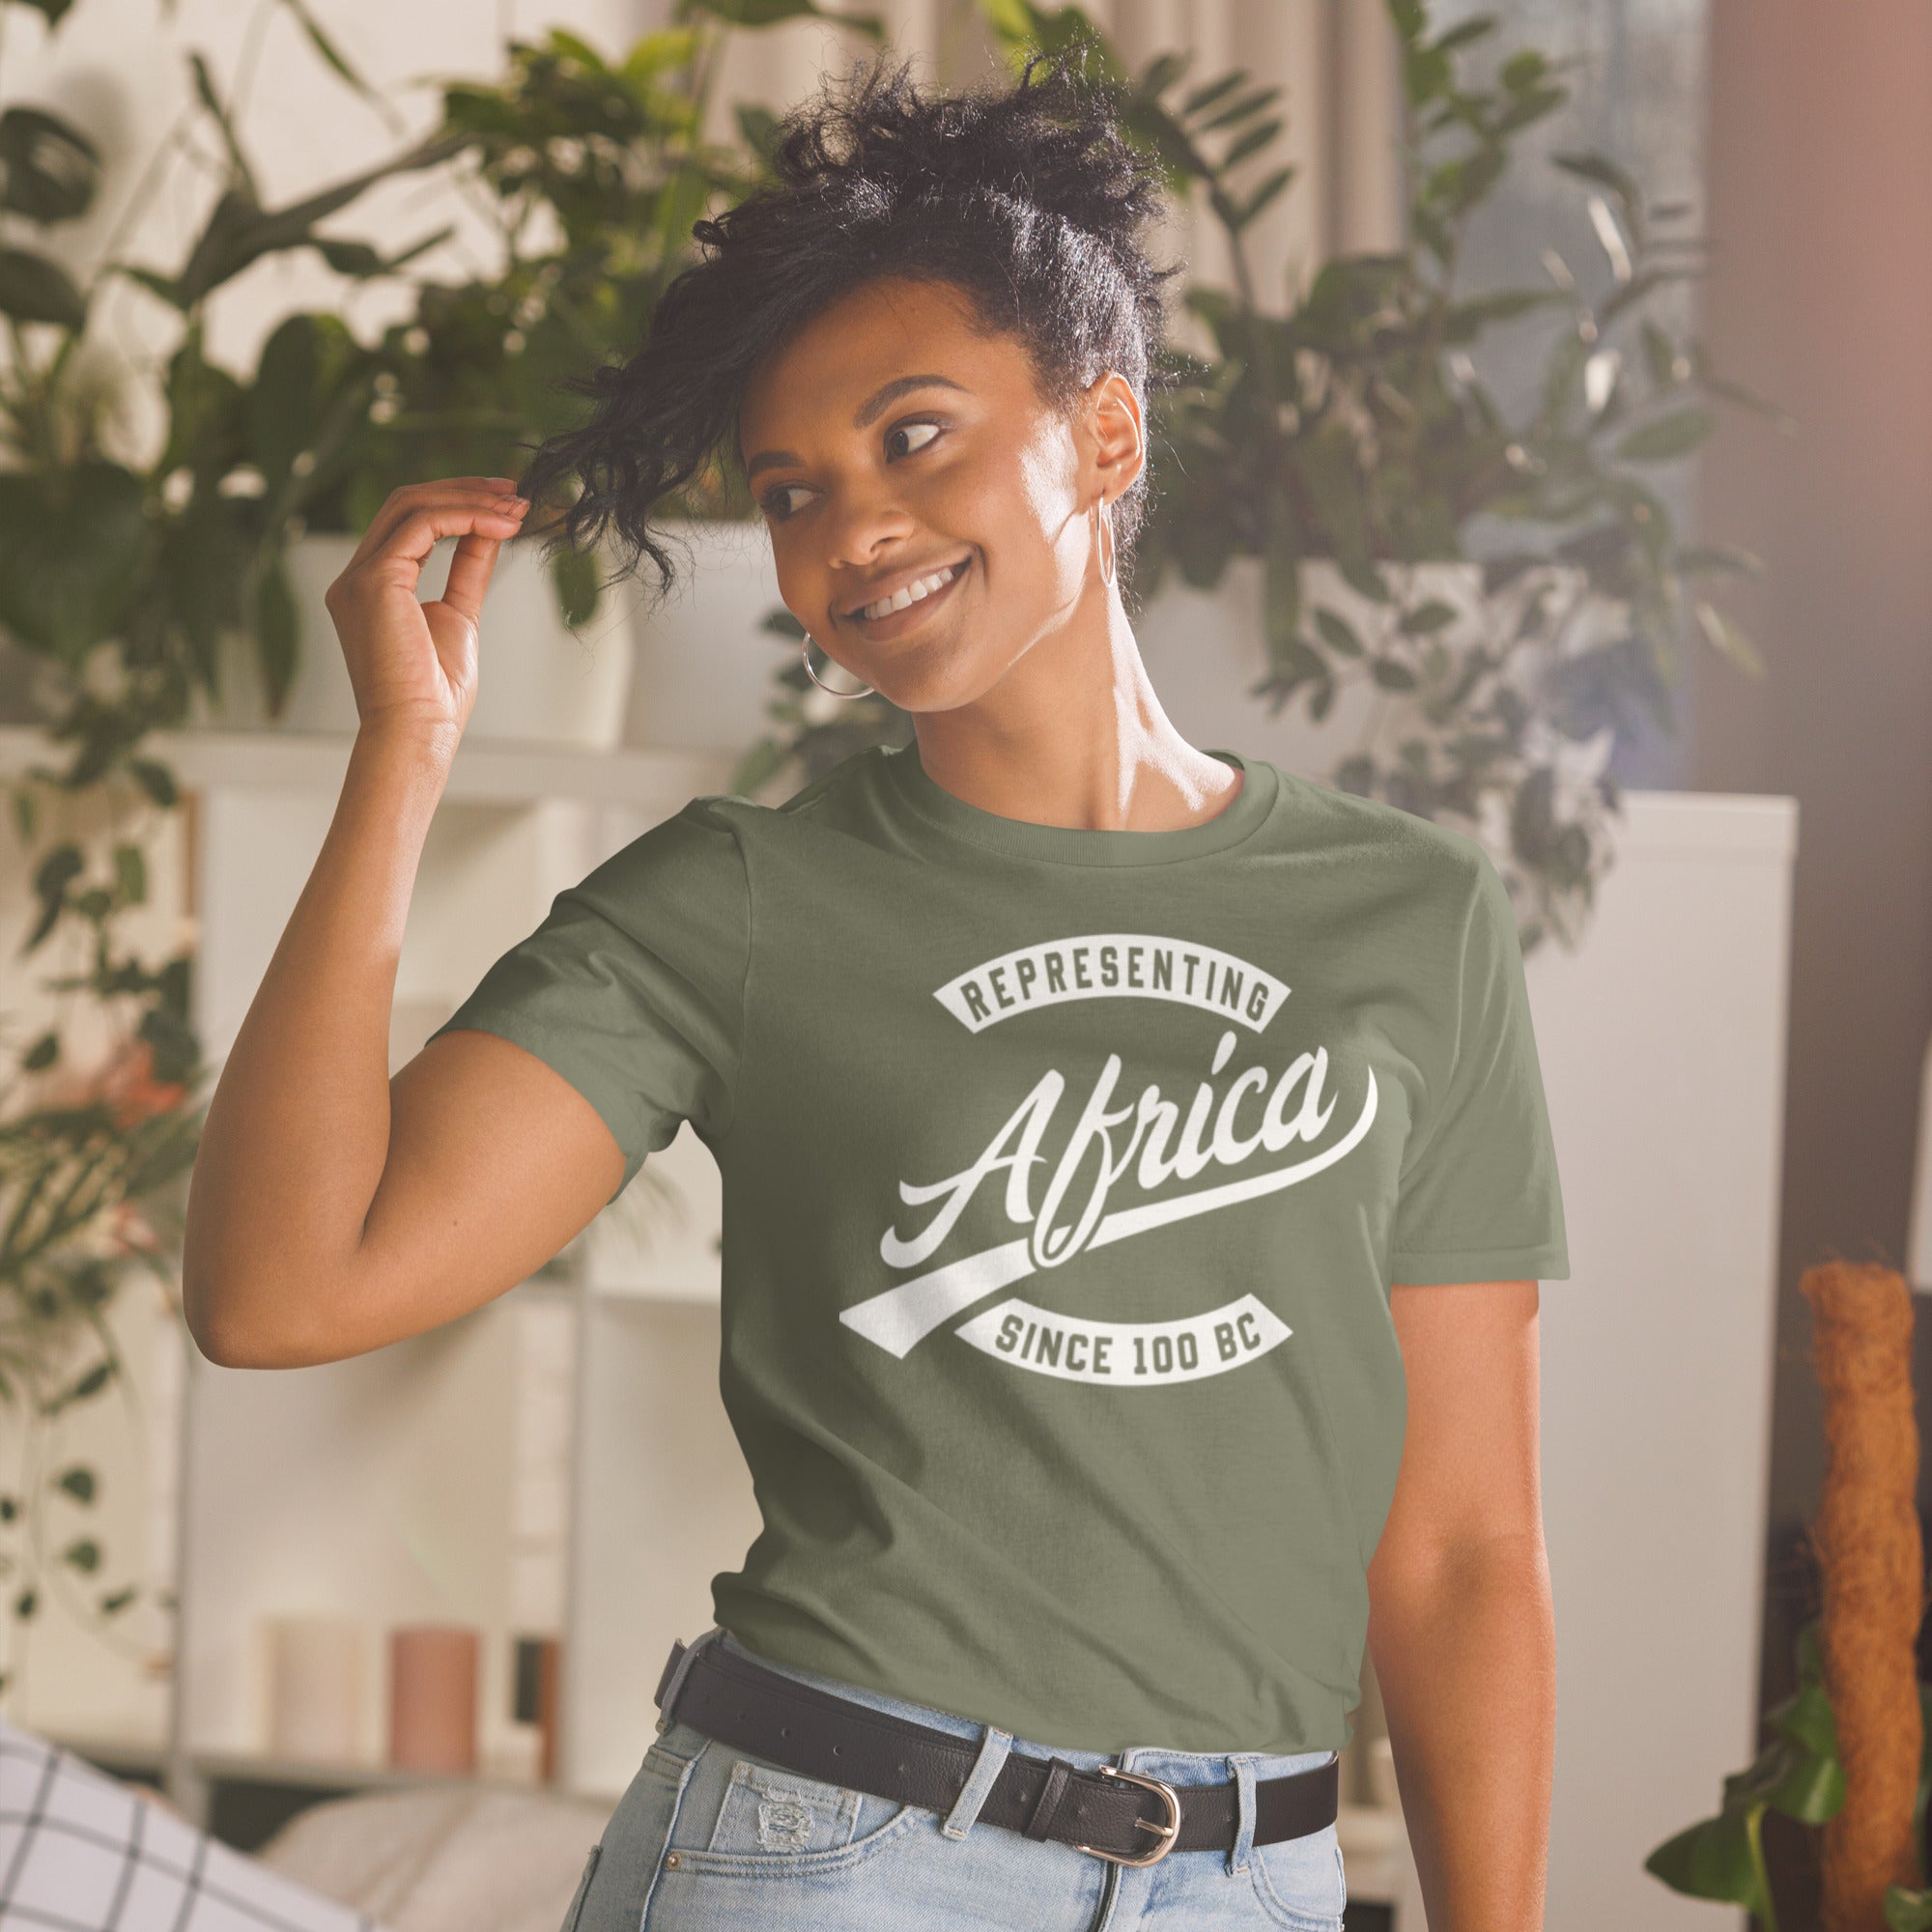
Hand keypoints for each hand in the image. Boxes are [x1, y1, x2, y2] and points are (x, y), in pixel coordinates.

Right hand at [322, 475, 530, 743]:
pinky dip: (466, 517)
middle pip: (406, 504)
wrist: (417, 731)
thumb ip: (467, 570)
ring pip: (412, 506)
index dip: (458, 504)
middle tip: (515, 491)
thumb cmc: (435, 694)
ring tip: (516, 507)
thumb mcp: (459, 616)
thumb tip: (490, 530)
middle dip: (464, 491)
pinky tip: (502, 525)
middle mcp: (355, 577)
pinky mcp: (373, 580)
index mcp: (371, 587)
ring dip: (470, 499)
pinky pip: (422, 525)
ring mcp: (358, 576)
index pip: (409, 523)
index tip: (505, 503)